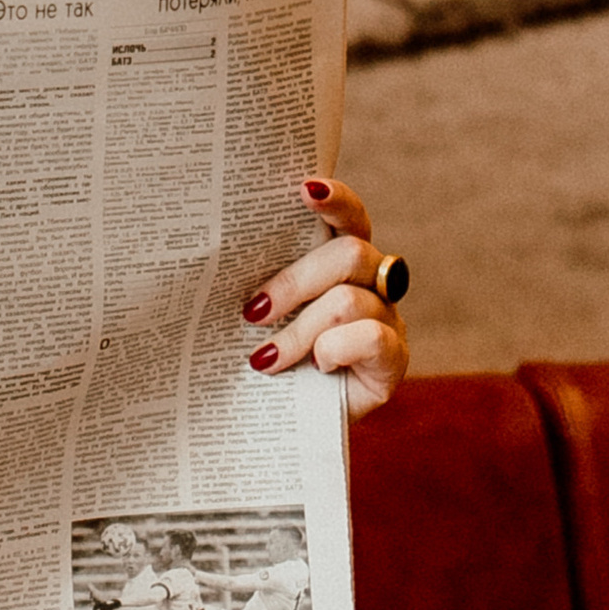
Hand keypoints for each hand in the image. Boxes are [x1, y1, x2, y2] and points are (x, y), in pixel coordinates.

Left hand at [242, 178, 409, 417]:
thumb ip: (256, 280)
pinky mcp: (394, 360)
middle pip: (349, 253)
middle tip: (252, 313)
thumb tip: (213, 250)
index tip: (303, 188)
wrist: (278, 421)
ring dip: (299, 332)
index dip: (335, 198)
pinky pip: (372, 337)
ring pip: (349, 300)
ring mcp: (388, 319)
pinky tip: (315, 368)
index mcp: (339, 259)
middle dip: (293, 283)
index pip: (349, 216)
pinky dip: (333, 350)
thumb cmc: (265, 357)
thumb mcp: (257, 314)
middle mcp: (371, 282)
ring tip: (265, 359)